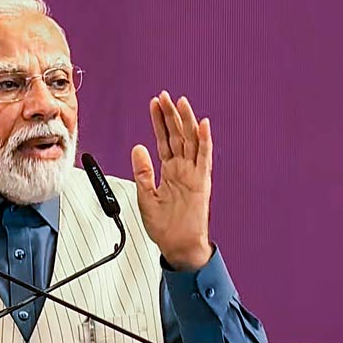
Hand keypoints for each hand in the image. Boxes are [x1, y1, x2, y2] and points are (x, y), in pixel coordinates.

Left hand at [131, 91, 212, 271]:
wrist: (177, 246)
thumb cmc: (164, 227)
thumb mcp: (145, 195)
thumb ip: (142, 171)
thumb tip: (137, 148)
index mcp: (169, 171)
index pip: (164, 140)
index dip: (159, 122)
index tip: (154, 103)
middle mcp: (183, 169)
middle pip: (177, 135)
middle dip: (170, 115)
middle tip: (164, 96)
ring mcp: (193, 174)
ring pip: (191, 141)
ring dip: (186, 122)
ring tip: (181, 102)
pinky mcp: (201, 183)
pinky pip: (204, 158)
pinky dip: (204, 141)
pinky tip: (202, 125)